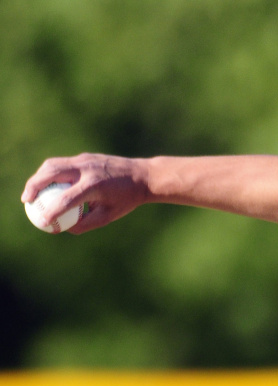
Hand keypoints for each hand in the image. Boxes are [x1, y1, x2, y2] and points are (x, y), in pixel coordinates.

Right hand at [22, 153, 149, 233]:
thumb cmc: (127, 199)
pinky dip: (50, 173)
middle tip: (26, 201)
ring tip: (32, 192)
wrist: (143, 176)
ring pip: (53, 164)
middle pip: (51, 173)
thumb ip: (86, 223)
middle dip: (33, 186)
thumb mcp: (109, 216)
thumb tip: (64, 229)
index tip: (43, 222)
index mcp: (95, 186)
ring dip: (38, 177)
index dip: (52, 212)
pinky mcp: (84, 156)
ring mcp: (85, 159)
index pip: (66, 199)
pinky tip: (46, 185)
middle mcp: (87, 169)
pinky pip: (62, 163)